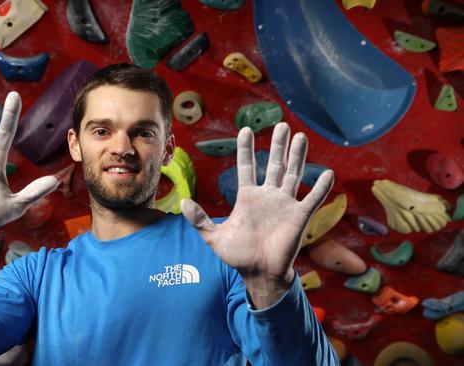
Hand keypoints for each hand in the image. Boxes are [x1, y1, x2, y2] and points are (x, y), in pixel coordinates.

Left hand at [181, 123, 333, 306]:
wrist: (259, 274)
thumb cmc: (238, 256)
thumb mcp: (213, 237)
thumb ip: (199, 219)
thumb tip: (182, 202)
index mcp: (247, 197)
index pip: (247, 166)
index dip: (246, 149)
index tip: (246, 130)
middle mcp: (268, 196)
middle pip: (274, 164)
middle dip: (278, 145)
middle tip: (282, 125)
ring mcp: (285, 204)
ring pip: (293, 174)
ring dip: (297, 156)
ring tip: (301, 136)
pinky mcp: (299, 217)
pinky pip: (312, 199)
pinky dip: (320, 187)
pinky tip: (328, 173)